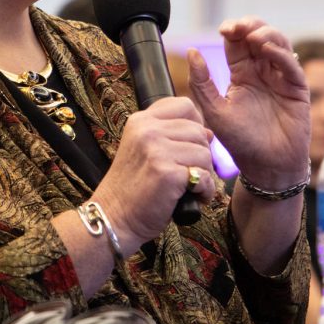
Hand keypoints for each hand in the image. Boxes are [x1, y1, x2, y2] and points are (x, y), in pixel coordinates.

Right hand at [92, 97, 216, 248]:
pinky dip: (205, 190)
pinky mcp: (167, 173)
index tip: (189, 145)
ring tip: (191, 187)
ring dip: (204, 174)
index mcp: (141, 120)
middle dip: (202, 155)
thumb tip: (209, 133)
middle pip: (199, 130)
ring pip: (205, 153)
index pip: (184, 105)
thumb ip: (172, 136)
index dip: (196, 124)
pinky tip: (194, 197)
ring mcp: (156, 150)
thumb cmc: (132, 187)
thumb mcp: (145, 150)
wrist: (114, 217)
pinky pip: (204, 176)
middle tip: (191, 173)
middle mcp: (147, 130)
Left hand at [187, 17, 310, 188]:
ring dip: (267, 35)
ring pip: (279, 44)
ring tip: (254, 37)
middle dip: (250, 26)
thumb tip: (192, 51)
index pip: (237, 43)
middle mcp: (262, 72)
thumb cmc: (240, 141)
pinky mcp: (297, 89)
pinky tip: (268, 50)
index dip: (233, 30)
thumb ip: (202, 82)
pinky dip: (281, 54)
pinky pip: (292, 65)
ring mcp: (281, 78)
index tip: (224, 29)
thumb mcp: (214, 111)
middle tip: (240, 27)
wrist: (266, 166)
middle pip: (259, 36)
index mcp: (241, 74)